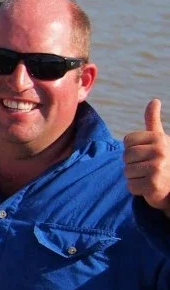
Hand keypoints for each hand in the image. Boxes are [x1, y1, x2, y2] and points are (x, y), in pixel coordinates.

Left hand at [124, 98, 169, 215]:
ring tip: (149, 176)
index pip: (127, 142)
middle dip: (133, 164)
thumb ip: (153, 121)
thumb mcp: (160, 139)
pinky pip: (131, 186)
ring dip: (135, 177)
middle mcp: (160, 151)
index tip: (146, 154)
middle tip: (147, 168)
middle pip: (126, 156)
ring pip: (127, 171)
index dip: (132, 150)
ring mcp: (157, 168)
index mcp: (159, 138)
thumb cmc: (165, 160)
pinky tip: (149, 187)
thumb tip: (154, 100)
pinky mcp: (153, 185)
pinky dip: (137, 189)